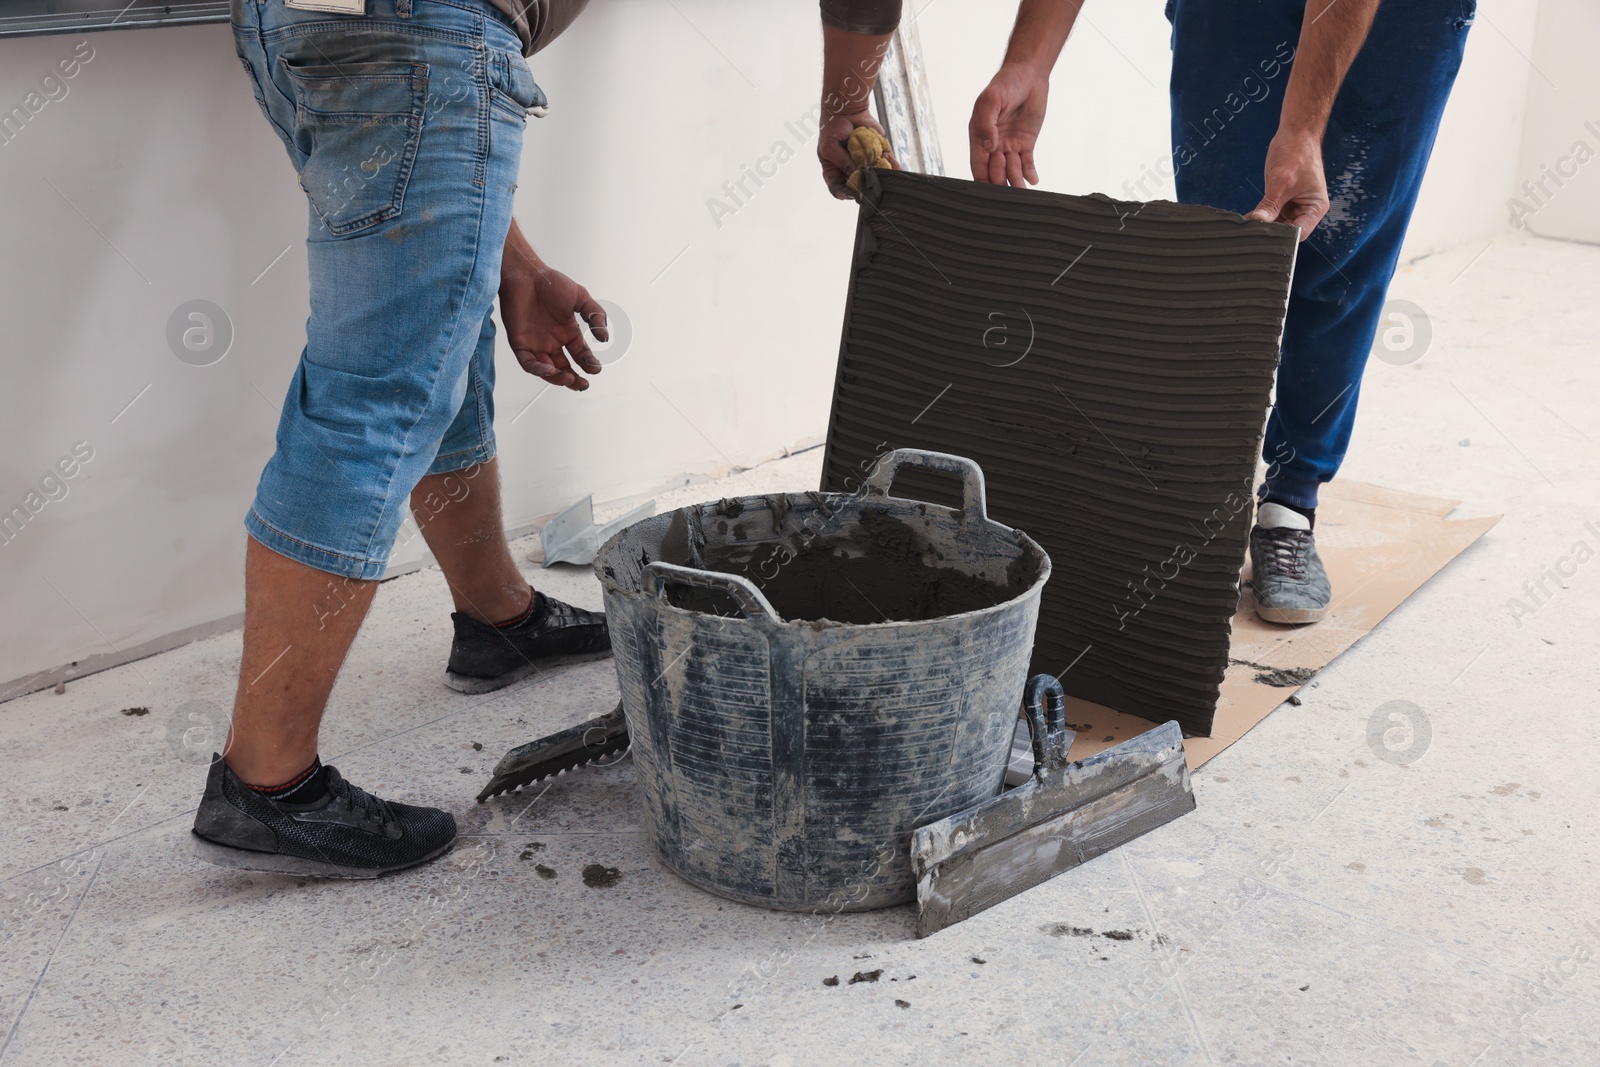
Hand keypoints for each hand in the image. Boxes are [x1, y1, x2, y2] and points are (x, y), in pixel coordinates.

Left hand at [499, 253, 606, 390]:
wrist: (527, 275)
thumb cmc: (551, 283)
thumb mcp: (581, 297)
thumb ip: (595, 315)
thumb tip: (604, 338)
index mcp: (567, 332)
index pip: (580, 355)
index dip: (588, 363)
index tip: (595, 368)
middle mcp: (552, 341)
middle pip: (564, 367)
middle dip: (574, 379)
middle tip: (583, 385)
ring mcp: (536, 343)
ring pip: (547, 370)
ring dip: (558, 378)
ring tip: (569, 378)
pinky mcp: (520, 343)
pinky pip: (529, 363)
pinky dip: (538, 369)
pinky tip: (550, 369)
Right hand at [818, 110, 897, 199]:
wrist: (847, 112)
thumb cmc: (833, 130)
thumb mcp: (830, 147)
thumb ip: (842, 162)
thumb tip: (855, 173)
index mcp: (836, 174)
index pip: (838, 189)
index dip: (844, 193)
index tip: (851, 193)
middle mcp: (852, 173)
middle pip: (860, 188)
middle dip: (867, 188)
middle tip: (871, 185)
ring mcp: (866, 167)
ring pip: (877, 179)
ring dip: (881, 176)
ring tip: (882, 166)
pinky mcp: (879, 158)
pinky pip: (888, 166)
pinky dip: (891, 164)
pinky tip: (888, 157)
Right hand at [969, 63, 1048, 186]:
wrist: (1029, 75)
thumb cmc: (1005, 84)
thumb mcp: (991, 100)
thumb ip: (986, 124)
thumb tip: (989, 147)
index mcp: (979, 135)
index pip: (978, 164)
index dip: (982, 178)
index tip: (987, 191)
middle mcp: (993, 144)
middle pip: (994, 171)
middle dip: (1000, 182)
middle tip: (1008, 191)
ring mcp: (1009, 144)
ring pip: (1011, 170)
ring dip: (1015, 181)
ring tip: (1021, 190)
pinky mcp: (1025, 143)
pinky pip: (1026, 163)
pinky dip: (1029, 173)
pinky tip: (1033, 180)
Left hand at [1246, 130, 1327, 239]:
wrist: (1296, 135)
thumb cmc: (1297, 153)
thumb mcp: (1282, 181)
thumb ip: (1270, 204)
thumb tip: (1259, 221)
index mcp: (1315, 207)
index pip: (1300, 232)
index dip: (1283, 236)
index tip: (1265, 236)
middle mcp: (1306, 209)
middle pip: (1288, 230)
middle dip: (1271, 231)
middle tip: (1252, 232)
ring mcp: (1294, 205)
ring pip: (1277, 224)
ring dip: (1263, 224)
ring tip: (1248, 226)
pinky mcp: (1282, 200)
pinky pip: (1270, 213)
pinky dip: (1260, 216)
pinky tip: (1247, 218)